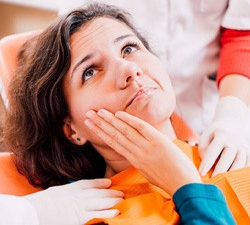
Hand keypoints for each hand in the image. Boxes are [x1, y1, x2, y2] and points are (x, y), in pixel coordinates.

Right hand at [24, 178, 123, 224]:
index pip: (90, 183)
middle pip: (99, 193)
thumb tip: (75, 193)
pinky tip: (116, 213)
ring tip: (122, 201)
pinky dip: (107, 214)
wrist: (35, 212)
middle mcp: (79, 195)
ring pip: (101, 202)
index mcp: (73, 187)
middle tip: (121, 193)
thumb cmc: (44, 202)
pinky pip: (96, 216)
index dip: (101, 183)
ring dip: (113, 202)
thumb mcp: (58, 192)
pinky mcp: (79, 219)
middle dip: (111, 193)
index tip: (109, 182)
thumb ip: (69, 191)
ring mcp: (80, 207)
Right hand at [85, 109, 200, 195]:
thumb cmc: (168, 178)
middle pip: (114, 135)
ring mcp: (146, 146)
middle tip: (87, 115)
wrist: (184, 185)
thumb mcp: (148, 170)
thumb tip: (134, 148)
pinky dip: (129, 120)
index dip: (101, 133)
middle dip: (100, 124)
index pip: (113, 143)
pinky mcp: (158, 141)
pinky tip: (118, 114)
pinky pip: (141, 128)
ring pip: (124, 131)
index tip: (91, 125)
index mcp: (134, 159)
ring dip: (109, 120)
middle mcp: (136, 152)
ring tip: (98, 112)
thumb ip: (139, 158)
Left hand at [199, 96, 249, 176]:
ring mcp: (244, 147)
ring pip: (241, 161)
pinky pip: (248, 165)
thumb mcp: (204, 139)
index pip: (214, 149)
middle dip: (221, 169)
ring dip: (232, 173)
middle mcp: (234, 140)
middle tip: (213, 179)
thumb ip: (204, 152)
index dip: (207, 162)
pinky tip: (234, 180)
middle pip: (229, 155)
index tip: (201, 173)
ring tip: (223, 182)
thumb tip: (209, 167)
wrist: (229, 127)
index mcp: (221, 135)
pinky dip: (242, 173)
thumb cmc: (212, 136)